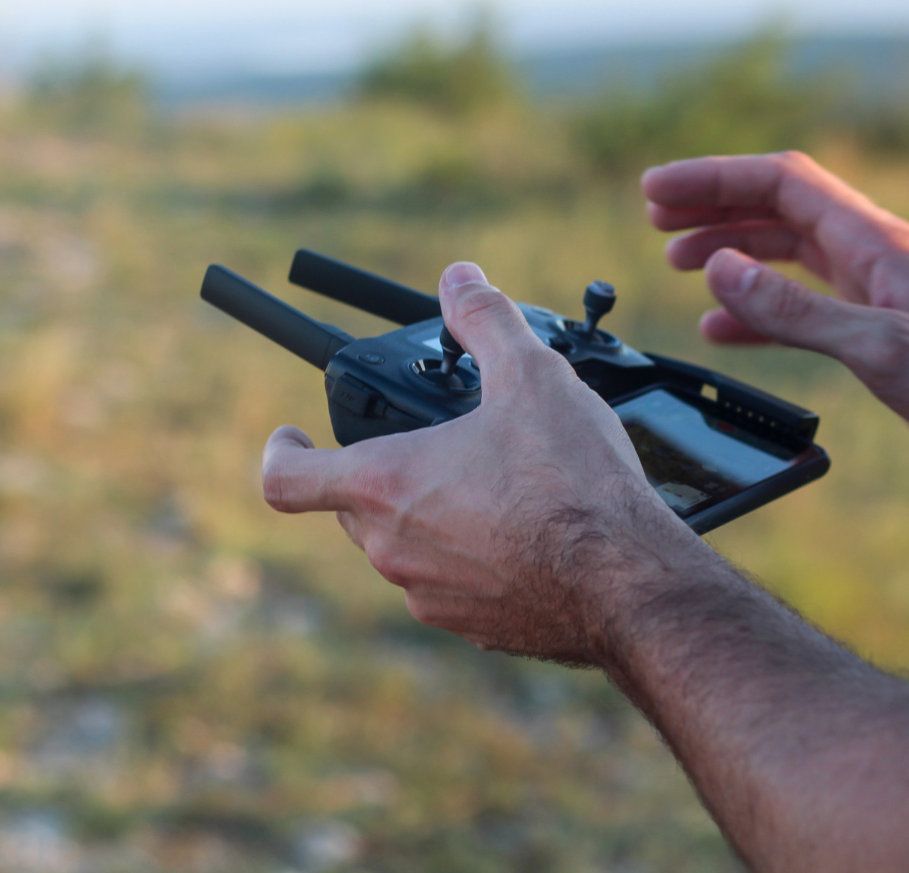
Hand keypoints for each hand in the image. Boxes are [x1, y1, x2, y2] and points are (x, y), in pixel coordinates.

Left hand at [260, 262, 699, 662]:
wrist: (626, 582)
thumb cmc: (571, 483)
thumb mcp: (530, 375)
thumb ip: (485, 320)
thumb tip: (461, 279)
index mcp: (384, 485)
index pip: (287, 480)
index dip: (282, 452)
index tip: (293, 438)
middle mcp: (392, 549)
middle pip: (351, 510)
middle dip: (378, 476)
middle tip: (428, 447)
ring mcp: (428, 595)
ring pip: (403, 550)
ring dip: (428, 518)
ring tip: (487, 487)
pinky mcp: (471, 628)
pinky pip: (449, 586)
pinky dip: (468, 559)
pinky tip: (520, 535)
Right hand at [643, 151, 908, 499]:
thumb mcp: (877, 346)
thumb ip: (794, 310)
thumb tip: (720, 269)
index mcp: (876, 242)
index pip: (783, 184)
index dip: (716, 179)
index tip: (658, 191)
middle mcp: (871, 258)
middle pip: (778, 209)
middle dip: (715, 206)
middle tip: (656, 219)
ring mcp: (871, 295)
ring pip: (785, 255)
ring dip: (729, 252)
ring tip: (677, 262)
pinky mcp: (871, 335)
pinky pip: (797, 307)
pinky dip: (751, 312)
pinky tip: (720, 331)